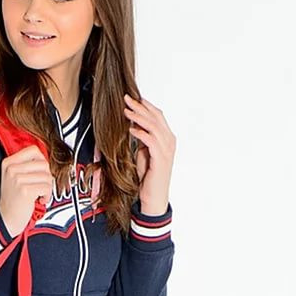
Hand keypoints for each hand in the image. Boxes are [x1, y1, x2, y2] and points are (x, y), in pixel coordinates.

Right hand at [0, 144, 53, 235]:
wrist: (6, 218)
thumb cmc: (13, 199)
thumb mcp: (13, 177)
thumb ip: (26, 166)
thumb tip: (45, 160)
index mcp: (8, 163)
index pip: (33, 150)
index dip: (42, 160)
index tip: (41, 171)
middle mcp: (11, 169)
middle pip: (43, 163)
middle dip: (47, 176)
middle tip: (42, 186)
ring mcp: (17, 179)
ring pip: (47, 176)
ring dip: (47, 188)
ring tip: (40, 194)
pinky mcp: (25, 190)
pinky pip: (46, 187)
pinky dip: (47, 195)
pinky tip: (40, 200)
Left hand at [123, 93, 175, 214]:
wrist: (154, 197)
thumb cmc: (149, 177)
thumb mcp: (144, 153)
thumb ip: (143, 139)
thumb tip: (134, 125)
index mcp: (167, 138)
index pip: (157, 115)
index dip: (145, 105)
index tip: (132, 98)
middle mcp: (169, 141)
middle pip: (155, 117)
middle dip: (140, 106)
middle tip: (126, 98)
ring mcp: (167, 149)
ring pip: (153, 126)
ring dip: (138, 117)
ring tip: (126, 111)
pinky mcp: (161, 158)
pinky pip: (150, 140)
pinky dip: (140, 133)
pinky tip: (130, 129)